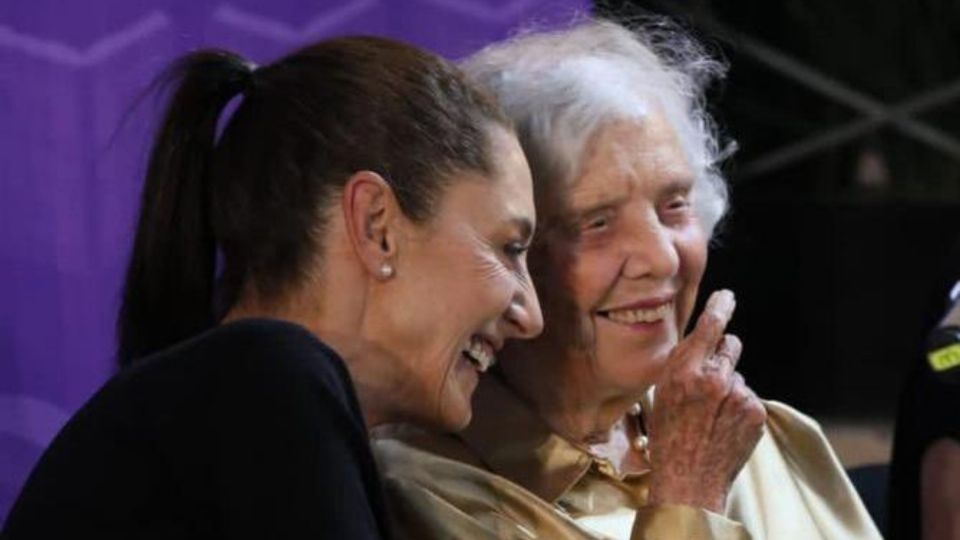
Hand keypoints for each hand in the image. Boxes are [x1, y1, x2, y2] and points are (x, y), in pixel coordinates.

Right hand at [646, 290, 765, 512]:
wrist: (690, 479)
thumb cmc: (668, 438)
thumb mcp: (662, 394)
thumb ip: (682, 365)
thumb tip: (699, 343)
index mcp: (685, 372)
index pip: (708, 327)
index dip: (720, 308)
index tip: (727, 297)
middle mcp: (714, 379)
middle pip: (730, 346)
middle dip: (723, 355)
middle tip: (711, 379)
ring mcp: (738, 396)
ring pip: (738, 375)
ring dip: (729, 388)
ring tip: (713, 416)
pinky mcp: (755, 412)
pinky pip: (749, 397)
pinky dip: (739, 408)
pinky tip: (724, 426)